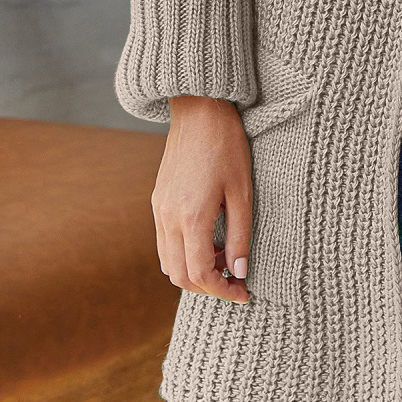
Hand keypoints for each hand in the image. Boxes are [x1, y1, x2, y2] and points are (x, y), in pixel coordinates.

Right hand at [153, 95, 252, 302]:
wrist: (199, 109)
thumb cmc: (226, 145)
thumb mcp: (242, 191)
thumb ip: (240, 235)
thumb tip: (240, 272)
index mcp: (191, 217)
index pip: (199, 275)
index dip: (223, 291)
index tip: (244, 292)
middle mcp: (168, 218)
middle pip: (179, 275)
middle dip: (207, 286)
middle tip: (235, 279)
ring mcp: (158, 209)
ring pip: (167, 262)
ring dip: (193, 271)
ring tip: (223, 257)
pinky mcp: (157, 200)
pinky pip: (164, 242)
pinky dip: (183, 253)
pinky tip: (208, 238)